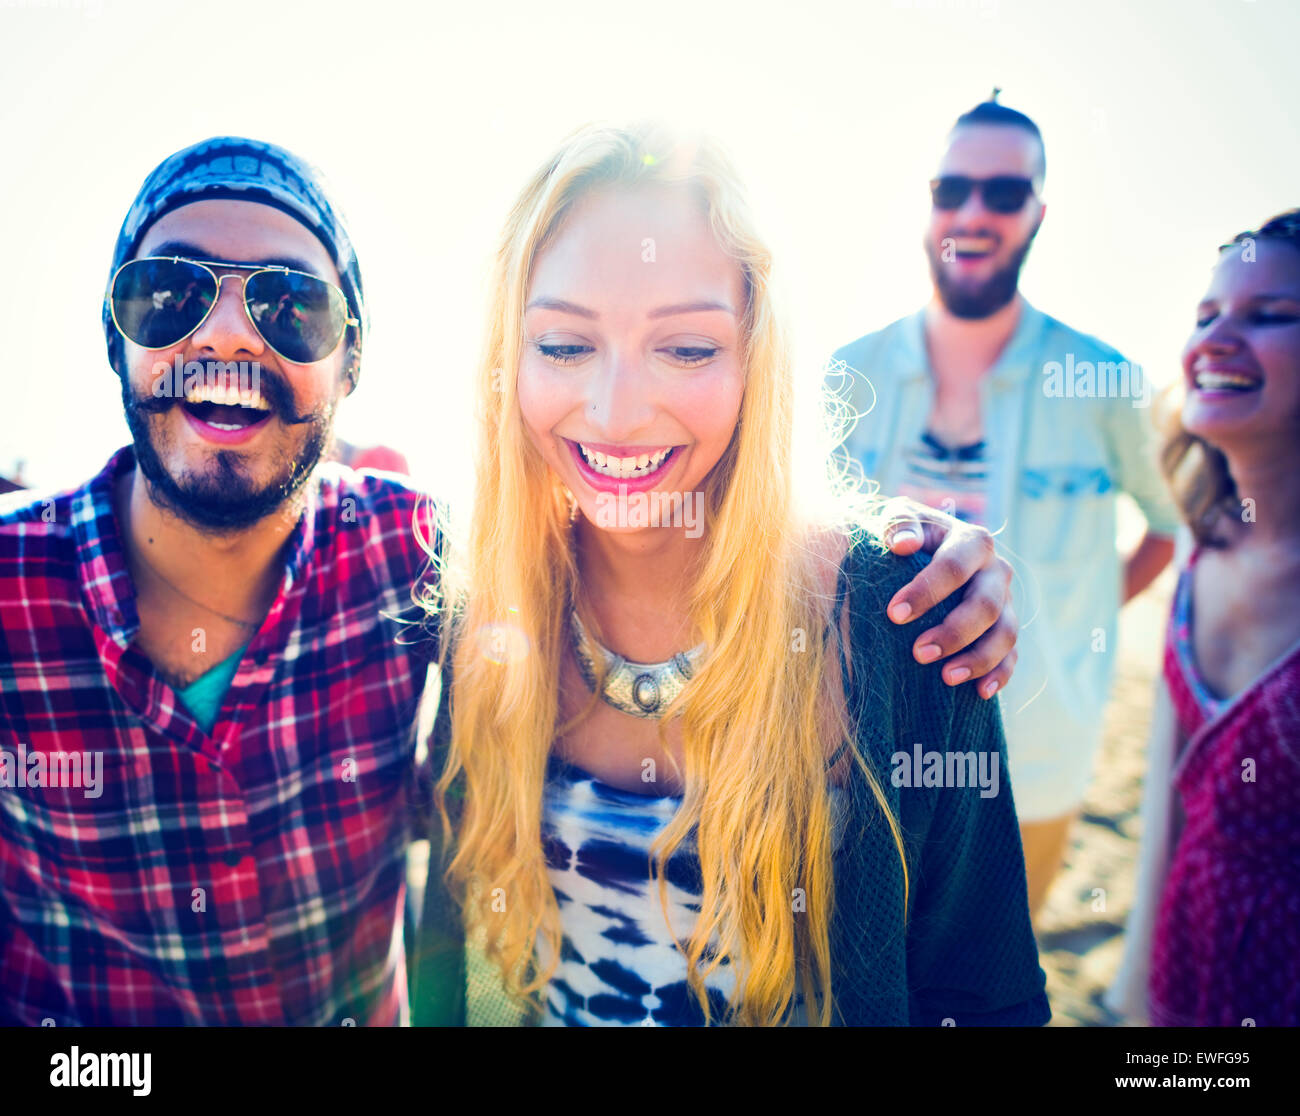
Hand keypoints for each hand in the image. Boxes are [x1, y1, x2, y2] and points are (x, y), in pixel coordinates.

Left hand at [879, 498, 1016, 698]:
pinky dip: (1000, 675)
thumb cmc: (908, 535)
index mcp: (973, 542)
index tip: (895, 614)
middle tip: (918, 653)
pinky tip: (980, 693)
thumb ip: (899, 524)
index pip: (955, 567)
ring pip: (1005, 634)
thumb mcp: (900, 518)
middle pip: (986, 606)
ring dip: (978, 659)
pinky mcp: (1004, 628)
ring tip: (946, 677)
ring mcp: (1005, 602)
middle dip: (954, 632)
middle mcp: (996, 572)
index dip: (927, 591)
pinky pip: (1011, 656)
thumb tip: (902, 544)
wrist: (925, 548)